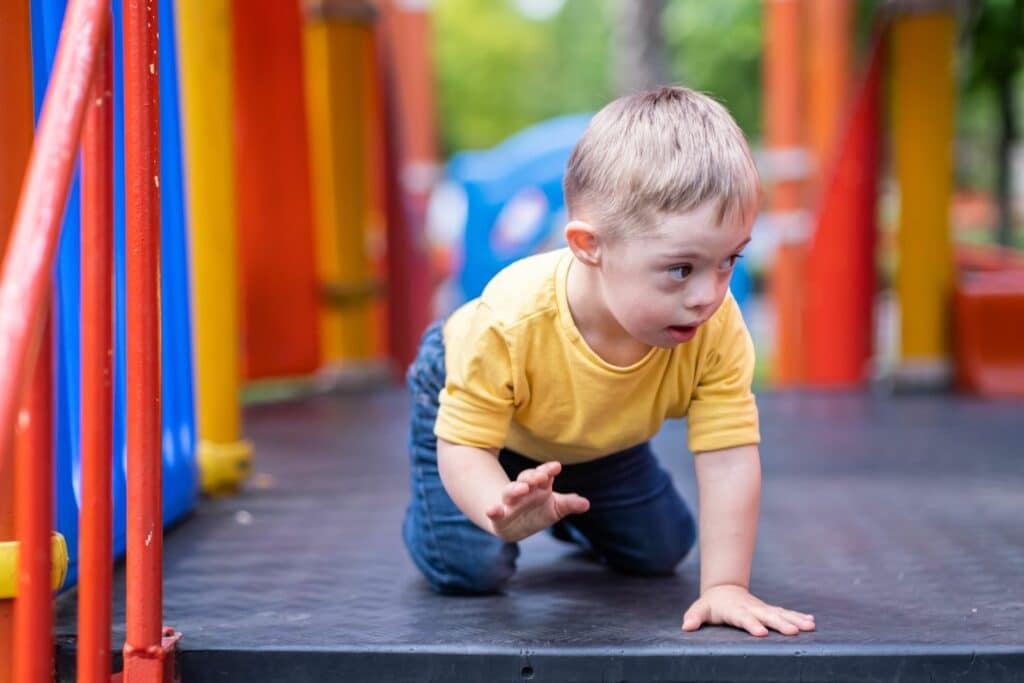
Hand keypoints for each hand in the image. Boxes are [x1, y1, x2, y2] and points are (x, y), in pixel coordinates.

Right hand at [485, 461, 589, 542]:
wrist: (513, 526)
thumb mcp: (555, 508)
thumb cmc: (536, 512)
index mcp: (537, 487)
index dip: (548, 470)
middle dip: (533, 476)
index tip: (556, 467)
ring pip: (510, 492)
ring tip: (523, 488)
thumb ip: (569, 504)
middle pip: (526, 479)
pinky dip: (493, 510)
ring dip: (515, 489)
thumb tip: (586, 503)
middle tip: (542, 476)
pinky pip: (495, 513)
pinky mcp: (499, 517)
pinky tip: (491, 510)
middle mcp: (523, 492)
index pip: (542, 475)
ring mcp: (510, 503)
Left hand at [682, 584, 815, 636]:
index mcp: (735, 610)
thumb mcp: (700, 609)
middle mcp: (751, 608)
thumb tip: (686, 626)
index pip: (743, 618)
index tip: (761, 632)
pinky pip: (785, 613)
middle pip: (767, 616)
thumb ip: (694, 617)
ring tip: (809, 626)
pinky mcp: (769, 610)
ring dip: (795, 619)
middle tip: (793, 632)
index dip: (751, 624)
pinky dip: (798, 616)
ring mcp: (762, 608)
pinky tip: (811, 621)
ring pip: (780, 613)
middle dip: (780, 623)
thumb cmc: (711, 604)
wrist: (724, 590)